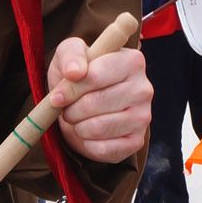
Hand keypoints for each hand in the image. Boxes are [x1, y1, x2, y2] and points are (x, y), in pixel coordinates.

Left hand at [47, 35, 151, 165]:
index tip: (58, 96)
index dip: (70, 89)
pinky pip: (103, 149)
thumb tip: (74, 72)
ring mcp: (143, 117)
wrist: (84, 104)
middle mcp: (143, 88)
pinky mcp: (136, 141)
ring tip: (77, 119)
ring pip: (98, 127)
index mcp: (132, 61)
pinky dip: (87, 144)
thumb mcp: (69, 54)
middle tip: (68, 109)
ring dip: (78, 126)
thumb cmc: (78, 75)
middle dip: (72, 109)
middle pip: (95, 103)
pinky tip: (88, 134)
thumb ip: (71, 55)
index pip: (95, 76)